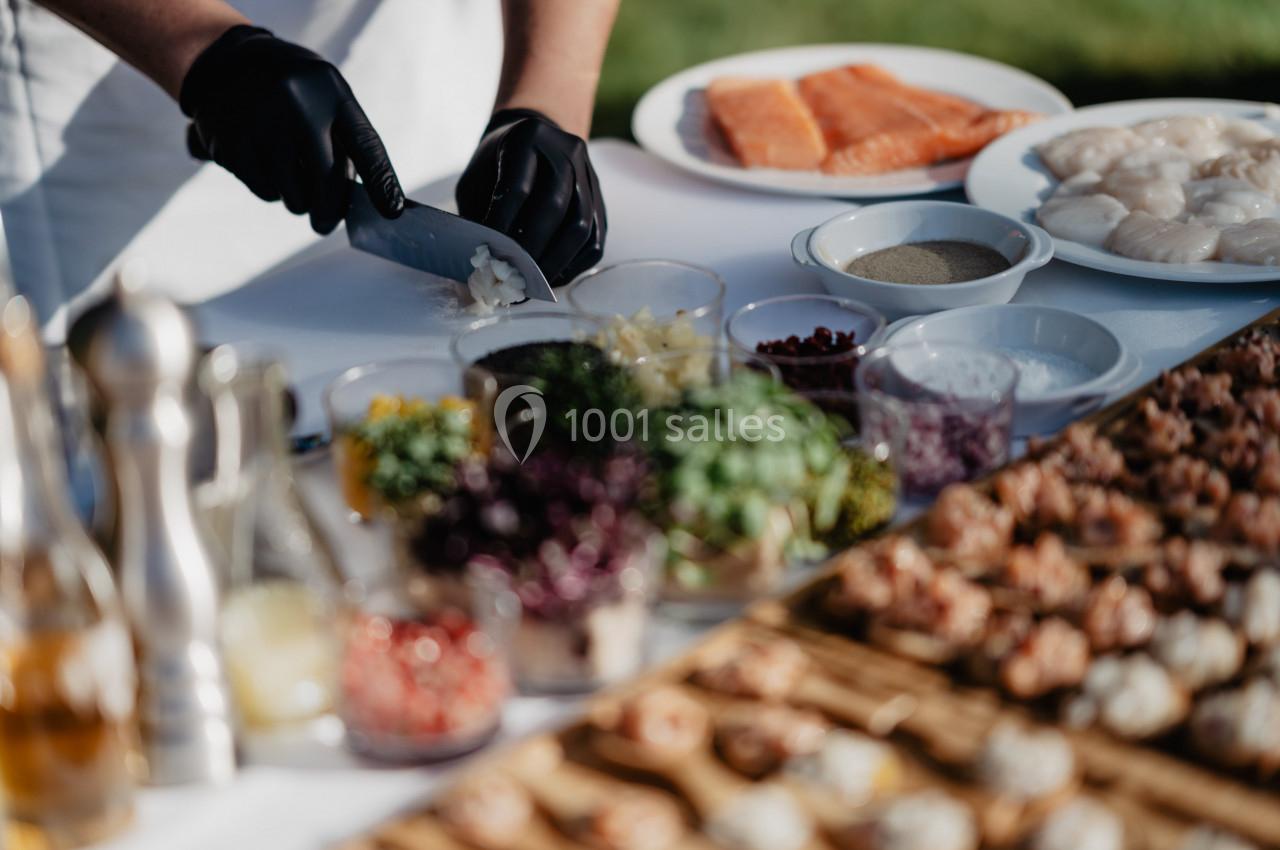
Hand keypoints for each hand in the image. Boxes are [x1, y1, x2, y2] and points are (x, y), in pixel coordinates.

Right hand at [180, 25, 403, 233]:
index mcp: (329, 89)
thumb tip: (354, 202)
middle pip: (325, 180)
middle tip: (324, 225)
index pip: (364, 143)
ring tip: (291, 176)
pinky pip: (265, 190)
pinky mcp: (230, 142)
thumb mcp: (326, 96)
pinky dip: (271, 190)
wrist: (227, 62)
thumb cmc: (294, 91)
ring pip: (293, 193)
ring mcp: (259, 121)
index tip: (393, 212)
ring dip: (298, 199)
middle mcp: (295, 102)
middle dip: (328, 211)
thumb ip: (345, 141)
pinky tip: (266, 166)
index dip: (381, 181)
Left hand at [456, 109, 605, 285]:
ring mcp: (589, 176)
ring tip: (532, 284)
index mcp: (529, 136)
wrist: (535, 142)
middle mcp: (567, 151)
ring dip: (555, 262)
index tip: (488, 256)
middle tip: (511, 278)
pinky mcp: (600, 201)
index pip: (518, 187)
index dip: (502, 225)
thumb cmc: (496, 166)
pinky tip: (552, 276)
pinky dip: (573, 264)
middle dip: (530, 250)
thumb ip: (478, 214)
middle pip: (554, 208)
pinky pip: (594, 240)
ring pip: (580, 227)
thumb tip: (485, 261)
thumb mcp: (476, 179)